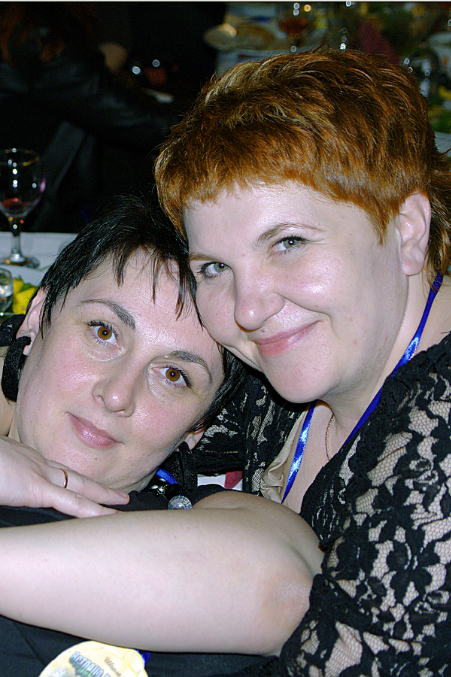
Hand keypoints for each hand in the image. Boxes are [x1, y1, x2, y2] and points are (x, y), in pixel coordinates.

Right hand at [0, 436, 128, 516]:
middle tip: (119, 495)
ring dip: (103, 496)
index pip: (55, 471)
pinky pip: (71, 502)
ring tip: (123, 505)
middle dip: (97, 487)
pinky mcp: (34, 488)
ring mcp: (37, 474)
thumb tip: (11, 501)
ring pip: (80, 487)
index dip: (74, 480)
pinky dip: (92, 510)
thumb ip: (9, 485)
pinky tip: (109, 516)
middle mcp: (35, 463)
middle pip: (74, 477)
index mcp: (23, 460)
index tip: (86, 488)